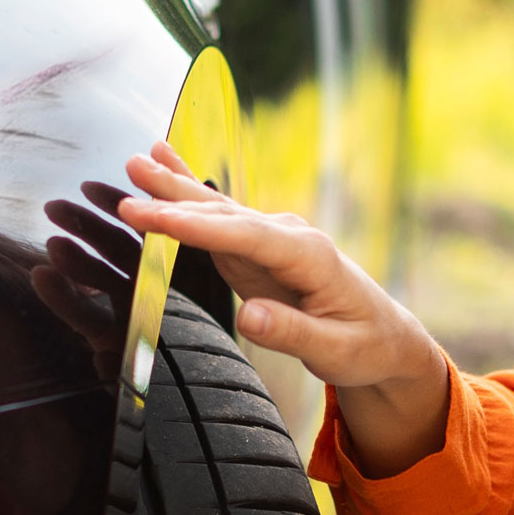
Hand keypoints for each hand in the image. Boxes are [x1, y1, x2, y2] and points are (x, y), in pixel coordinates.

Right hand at [113, 143, 449, 476]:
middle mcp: (289, 237)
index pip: (246, 236)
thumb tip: (249, 317)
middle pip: (225, 215)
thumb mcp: (337, 351)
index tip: (158, 219)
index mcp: (310, 256)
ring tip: (135, 163)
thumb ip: (292, 333)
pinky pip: (216, 219)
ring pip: (216, 210)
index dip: (199, 227)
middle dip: (175, 201)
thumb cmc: (365, 345)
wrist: (384, 336)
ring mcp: (271, 238)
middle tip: (129, 188)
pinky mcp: (257, 249)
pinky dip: (187, 193)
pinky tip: (163, 163)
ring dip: (175, 187)